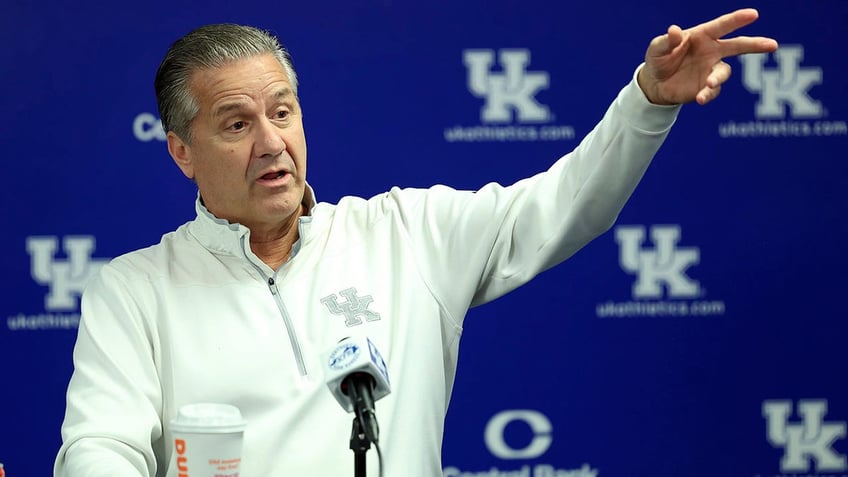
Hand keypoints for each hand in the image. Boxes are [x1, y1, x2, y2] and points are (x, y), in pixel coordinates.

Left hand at [637, 8, 777, 105]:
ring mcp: (711, 69)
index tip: (753, 14)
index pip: (722, 25)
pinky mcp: (707, 87)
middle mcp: (712, 51)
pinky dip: (708, 94)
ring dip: (718, 78)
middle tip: (772, 45)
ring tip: (709, 84)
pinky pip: (713, 91)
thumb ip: (666, 41)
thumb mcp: (656, 48)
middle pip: (738, 46)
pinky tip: (699, 98)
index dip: (737, 19)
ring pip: (724, 72)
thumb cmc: (659, 59)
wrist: (655, 84)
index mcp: (702, 36)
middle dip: (755, 44)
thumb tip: (674, 31)